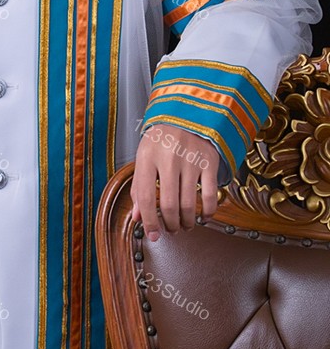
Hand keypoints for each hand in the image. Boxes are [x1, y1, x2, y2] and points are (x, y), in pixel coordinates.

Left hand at [131, 124, 218, 240]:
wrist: (188, 113)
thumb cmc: (162, 139)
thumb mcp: (144, 157)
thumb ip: (139, 187)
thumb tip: (138, 218)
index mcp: (147, 156)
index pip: (146, 197)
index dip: (149, 221)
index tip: (153, 235)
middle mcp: (169, 158)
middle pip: (169, 204)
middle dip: (170, 224)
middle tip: (172, 230)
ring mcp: (191, 159)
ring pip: (189, 204)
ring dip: (187, 222)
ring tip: (185, 225)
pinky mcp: (210, 161)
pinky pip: (210, 195)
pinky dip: (208, 212)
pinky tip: (203, 216)